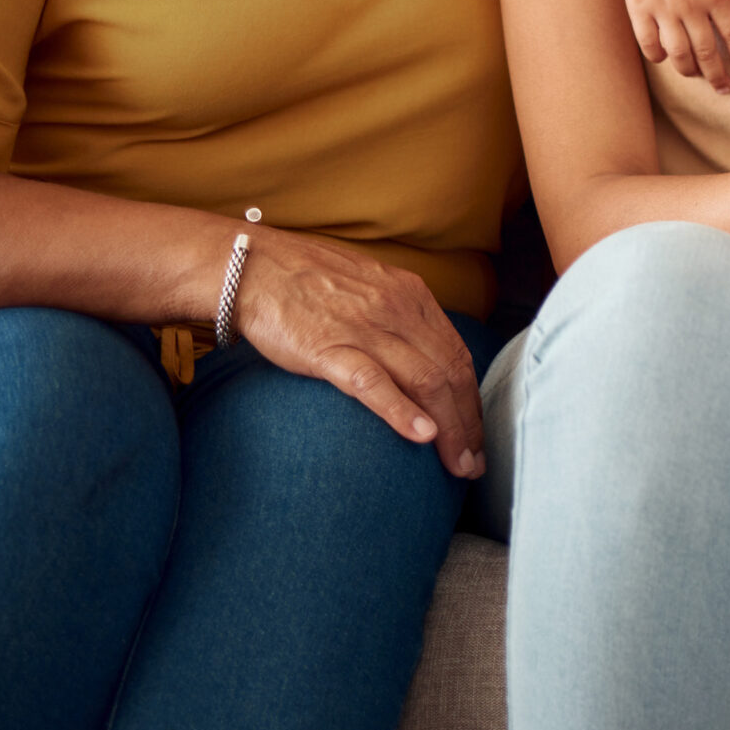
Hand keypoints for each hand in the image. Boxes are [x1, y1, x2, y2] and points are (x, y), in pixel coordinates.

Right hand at [233, 230, 485, 477]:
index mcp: (412, 296)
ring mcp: (366, 329)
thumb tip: (419, 354)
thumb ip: (398, 316)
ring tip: (458, 464)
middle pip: (451, 373)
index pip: (457, 355)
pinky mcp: (329, 348)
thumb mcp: (370, 287)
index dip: (472, 399)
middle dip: (468, 423)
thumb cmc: (307, 281)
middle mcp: (399, 311)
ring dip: (449, 427)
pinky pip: (374, 382)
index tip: (476, 434)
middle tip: (475, 464)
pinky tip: (422, 436)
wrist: (253, 265)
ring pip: (425, 381)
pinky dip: (402, 411)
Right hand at [619, 0, 729, 93]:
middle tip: (725, 88)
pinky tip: (667, 58)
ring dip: (691, 71)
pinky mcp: (639, 9)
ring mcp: (663, 8)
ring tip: (699, 75)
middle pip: (708, 52)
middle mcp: (690, 5)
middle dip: (719, 75)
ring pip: (679, 53)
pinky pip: (649, 44)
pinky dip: (659, 56)